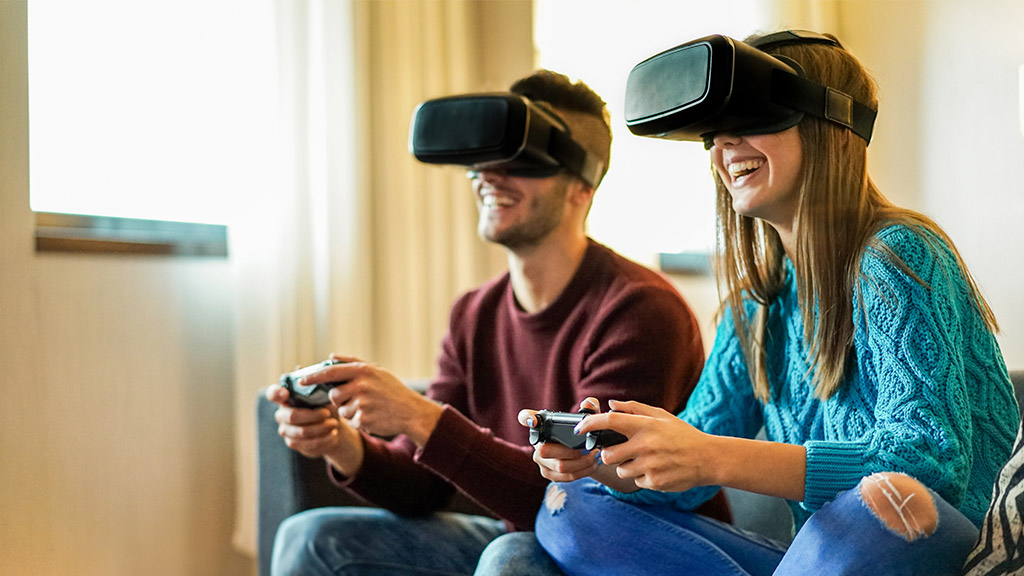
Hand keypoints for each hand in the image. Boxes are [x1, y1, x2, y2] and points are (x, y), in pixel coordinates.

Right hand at [264, 383, 363, 473]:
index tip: (286, 393)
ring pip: (302, 432)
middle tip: (328, 412)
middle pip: (292, 416)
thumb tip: (300, 368)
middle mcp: (282, 414)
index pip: (272, 394)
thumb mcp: (322, 392)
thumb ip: (313, 382)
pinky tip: (333, 434)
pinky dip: (324, 439)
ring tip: (335, 424)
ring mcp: (286, 430)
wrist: (331, 426)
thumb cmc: (324, 405)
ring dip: (321, 428)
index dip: (276, 393)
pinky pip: (308, 444)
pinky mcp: (294, 443)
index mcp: (285, 398)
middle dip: (313, 415)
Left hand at [301, 354, 442, 446]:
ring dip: (350, 412)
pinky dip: (358, 421)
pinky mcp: (363, 418)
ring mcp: (362, 402)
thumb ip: (353, 362)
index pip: (331, 372)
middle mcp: (361, 385)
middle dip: (340, 400)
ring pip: (341, 410)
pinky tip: (372, 416)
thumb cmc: (393, 390)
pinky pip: (351, 421)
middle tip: (356, 399)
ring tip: (368, 408)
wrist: (411, 412)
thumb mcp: (377, 371)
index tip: (301, 381)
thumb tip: (330, 355)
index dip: (313, 376)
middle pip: (334, 395)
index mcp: (363, 371)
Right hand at [519, 398, 606, 482]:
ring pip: (560, 466)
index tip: (533, 420)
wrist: (584, 452)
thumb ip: (590, 408)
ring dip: (583, 463)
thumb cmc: (582, 431)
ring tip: (595, 456)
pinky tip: (592, 464)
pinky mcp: (548, 474)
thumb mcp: (588, 418)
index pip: (525, 418)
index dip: (527, 419)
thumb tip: (589, 403)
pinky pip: (566, 476)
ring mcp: (540, 460)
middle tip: (590, 449)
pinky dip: (583, 472)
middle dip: (571, 451)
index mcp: (541, 424)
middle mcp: (536, 443)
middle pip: (545, 450)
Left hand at [574, 399, 713, 492]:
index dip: (591, 424)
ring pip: (621, 471)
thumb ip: (634, 409)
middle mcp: (645, 446)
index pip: (610, 422)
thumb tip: (611, 404)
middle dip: (610, 454)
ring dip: (627, 467)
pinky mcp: (655, 482)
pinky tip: (657, 470)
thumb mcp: (662, 416)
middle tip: (623, 451)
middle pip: (608, 455)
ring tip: (646, 461)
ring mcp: (650, 466)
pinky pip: (637, 482)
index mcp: (646, 426)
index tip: (580, 428)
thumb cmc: (683, 435)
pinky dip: (642, 477)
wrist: (708, 458)